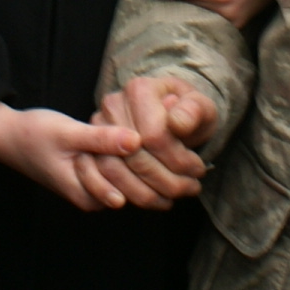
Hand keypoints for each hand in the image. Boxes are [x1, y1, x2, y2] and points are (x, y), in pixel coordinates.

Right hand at [0, 102, 139, 209]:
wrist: (9, 135)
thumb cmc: (34, 135)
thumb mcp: (69, 132)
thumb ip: (101, 138)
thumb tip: (137, 140)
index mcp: (85, 194)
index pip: (130, 186)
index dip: (137, 160)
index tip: (134, 135)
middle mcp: (90, 197)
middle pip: (130, 183)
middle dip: (133, 157)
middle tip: (130, 130)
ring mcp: (92, 188)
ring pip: (124, 174)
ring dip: (125, 153)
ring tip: (118, 130)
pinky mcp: (91, 176)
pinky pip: (115, 168)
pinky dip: (117, 151)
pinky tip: (113, 133)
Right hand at [75, 76, 218, 210]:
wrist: (169, 114)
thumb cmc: (186, 112)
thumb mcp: (199, 106)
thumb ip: (192, 112)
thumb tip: (176, 124)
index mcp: (139, 90)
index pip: (154, 135)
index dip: (178, 160)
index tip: (198, 170)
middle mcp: (112, 107)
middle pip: (133, 157)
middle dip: (166, 181)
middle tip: (191, 189)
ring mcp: (96, 128)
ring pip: (114, 172)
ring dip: (146, 194)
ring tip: (172, 198)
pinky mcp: (89, 149)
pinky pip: (99, 181)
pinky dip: (126, 197)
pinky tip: (152, 200)